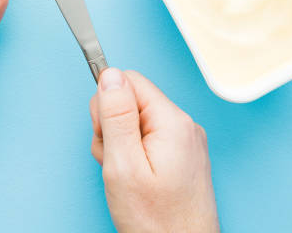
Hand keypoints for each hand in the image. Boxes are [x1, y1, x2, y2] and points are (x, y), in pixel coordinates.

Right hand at [90, 68, 218, 232]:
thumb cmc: (155, 221)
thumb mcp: (123, 165)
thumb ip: (115, 115)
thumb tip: (110, 74)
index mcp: (172, 121)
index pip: (129, 80)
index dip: (107, 104)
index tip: (106, 134)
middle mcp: (184, 125)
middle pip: (132, 100)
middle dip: (112, 127)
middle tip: (115, 161)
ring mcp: (185, 141)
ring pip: (136, 121)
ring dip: (120, 144)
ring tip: (125, 176)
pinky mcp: (182, 155)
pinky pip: (148, 138)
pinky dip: (133, 154)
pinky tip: (135, 178)